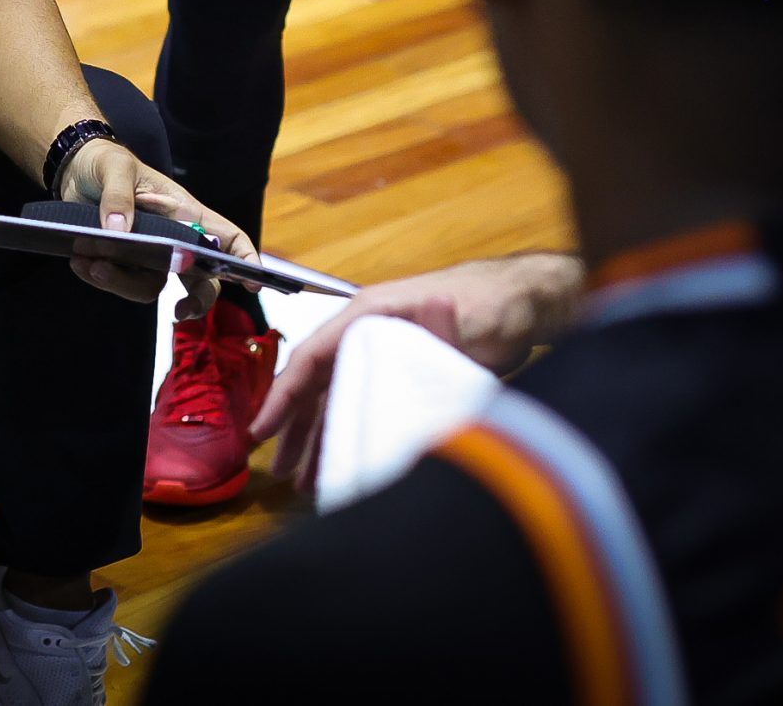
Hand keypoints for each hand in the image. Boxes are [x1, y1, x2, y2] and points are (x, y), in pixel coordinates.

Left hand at [56, 137, 253, 311]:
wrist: (74, 170)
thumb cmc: (107, 162)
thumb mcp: (115, 168)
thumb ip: (118, 197)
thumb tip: (118, 232)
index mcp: (186, 212)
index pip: (228, 238)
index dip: (246, 260)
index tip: (253, 283)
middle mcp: (175, 239)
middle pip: (202, 280)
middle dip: (197, 301)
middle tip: (179, 312)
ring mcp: (150, 255)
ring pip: (152, 287)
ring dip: (122, 283)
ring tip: (92, 263)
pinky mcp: (123, 263)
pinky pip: (120, 283)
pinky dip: (99, 277)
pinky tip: (80, 262)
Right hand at [250, 252, 582, 495]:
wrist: (519, 303)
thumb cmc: (487, 303)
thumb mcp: (465, 317)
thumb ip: (445, 322)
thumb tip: (438, 309)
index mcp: (368, 315)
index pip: (312, 356)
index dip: (284, 394)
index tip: (262, 428)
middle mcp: (363, 334)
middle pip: (317, 384)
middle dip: (295, 428)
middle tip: (278, 470)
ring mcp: (379, 353)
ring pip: (336, 399)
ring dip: (319, 437)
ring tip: (303, 480)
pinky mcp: (396, 371)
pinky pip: (360, 404)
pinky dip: (348, 432)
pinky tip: (341, 461)